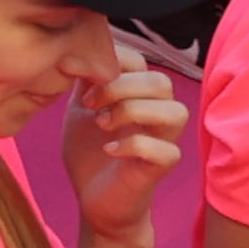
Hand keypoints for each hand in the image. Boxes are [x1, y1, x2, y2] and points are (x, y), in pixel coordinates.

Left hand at [65, 50, 188, 246]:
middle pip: (161, 82)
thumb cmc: (90, 151)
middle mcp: (155, 115)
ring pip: (176, 111)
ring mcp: (162, 141)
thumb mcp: (79, 108)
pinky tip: (109, 150)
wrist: (94, 199)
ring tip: (102, 125)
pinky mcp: (160, 169)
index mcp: (137, 96)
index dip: (111, 64)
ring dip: (132, 112)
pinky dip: (133, 146)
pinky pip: (165, 151)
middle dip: (121, 86)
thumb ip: (82, 79)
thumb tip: (72, 47)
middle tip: (90, 105)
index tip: (82, 84)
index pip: (140, 60)